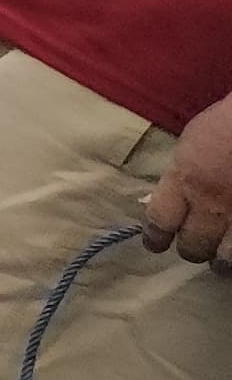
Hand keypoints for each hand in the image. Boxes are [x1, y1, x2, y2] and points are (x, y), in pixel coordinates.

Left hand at [144, 103, 231, 266]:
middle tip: (195, 248)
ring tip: (223, 260)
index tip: (155, 244)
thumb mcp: (195, 140)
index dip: (155, 237)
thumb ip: (185, 171)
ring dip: (223, 260)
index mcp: (186, 180)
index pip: (159, 221)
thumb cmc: (231, 119)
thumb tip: (179, 192)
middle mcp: (212, 204)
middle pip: (193, 246)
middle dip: (192, 249)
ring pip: (227, 259)